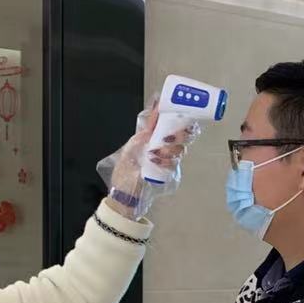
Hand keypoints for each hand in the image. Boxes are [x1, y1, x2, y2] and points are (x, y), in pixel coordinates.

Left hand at [97, 100, 200, 218]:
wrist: (125, 197)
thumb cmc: (124, 176)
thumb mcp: (128, 153)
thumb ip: (139, 139)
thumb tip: (151, 126)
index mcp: (149, 140)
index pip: (161, 123)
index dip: (167, 113)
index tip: (169, 105)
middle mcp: (161, 148)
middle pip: (179, 135)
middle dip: (178, 133)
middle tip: (168, 137)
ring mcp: (166, 160)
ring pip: (180, 148)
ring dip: (169, 149)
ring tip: (155, 154)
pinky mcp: (168, 172)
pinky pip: (174, 163)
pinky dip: (166, 161)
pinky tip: (155, 162)